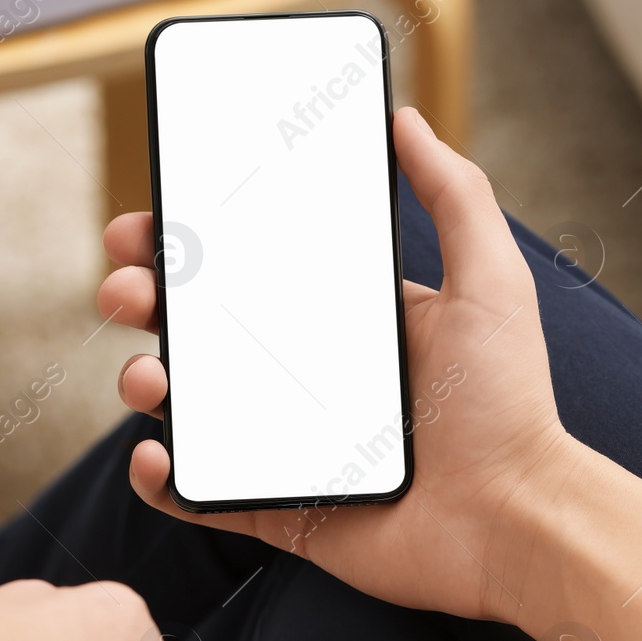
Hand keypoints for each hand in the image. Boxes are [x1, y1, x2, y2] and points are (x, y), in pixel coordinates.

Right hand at [101, 107, 572, 624]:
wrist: (516, 521)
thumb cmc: (510, 405)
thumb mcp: (490, 281)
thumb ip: (454, 196)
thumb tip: (407, 119)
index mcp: (346, 323)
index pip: (252, 270)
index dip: (192, 245)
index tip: (151, 223)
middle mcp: (310, 378)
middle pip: (203, 331)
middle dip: (148, 302)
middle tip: (125, 289)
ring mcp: (289, 446)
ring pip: (192, 407)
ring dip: (146, 383)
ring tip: (148, 377)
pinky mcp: (281, 510)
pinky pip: (202, 494)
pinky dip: (163, 480)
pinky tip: (155, 456)